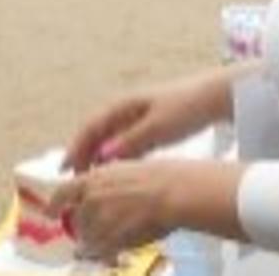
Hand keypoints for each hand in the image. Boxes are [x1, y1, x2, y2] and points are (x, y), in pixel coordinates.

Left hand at [49, 160, 183, 260]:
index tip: (50, 213)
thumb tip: (99, 195)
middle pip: (77, 220)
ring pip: (87, 239)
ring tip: (107, 249)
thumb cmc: (157, 177)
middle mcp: (89, 199)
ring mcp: (98, 220)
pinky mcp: (109, 239)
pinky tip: (110, 257)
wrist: (171, 192)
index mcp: (92, 179)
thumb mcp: (124, 171)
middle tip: (97, 234)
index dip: (54, 204)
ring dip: (94, 245)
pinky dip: (102, 255)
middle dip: (84, 229)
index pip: (63, 192)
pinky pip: (99, 252)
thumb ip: (106, 185)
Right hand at [62, 68, 238, 172]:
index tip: (65, 169)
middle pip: (96, 134)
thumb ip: (130, 141)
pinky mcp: (149, 127)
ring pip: (109, 140)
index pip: (90, 127)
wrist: (214, 97)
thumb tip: (103, 156)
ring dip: (99, 158)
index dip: (75, 148)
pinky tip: (118, 173)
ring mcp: (136, 118)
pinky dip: (117, 158)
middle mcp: (125, 110)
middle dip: (83, 155)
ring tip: (92, 180)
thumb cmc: (184, 109)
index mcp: (122, 106)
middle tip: (76, 180)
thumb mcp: (157, 127)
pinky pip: (125, 144)